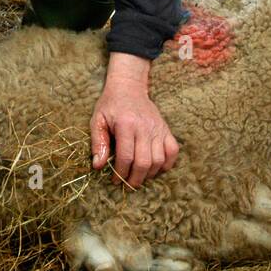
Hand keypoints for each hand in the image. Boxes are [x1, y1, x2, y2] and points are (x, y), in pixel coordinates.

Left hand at [89, 55, 179, 187]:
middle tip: (127, 184)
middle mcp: (145, 127)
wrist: (129, 86)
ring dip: (149, 174)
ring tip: (138, 177)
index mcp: (126, 124)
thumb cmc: (110, 105)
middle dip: (135, 178)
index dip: (120, 173)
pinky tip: (155, 168)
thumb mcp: (97, 120)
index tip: (115, 180)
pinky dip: (166, 164)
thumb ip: (98, 143)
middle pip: (144, 162)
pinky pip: (172, 151)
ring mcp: (158, 128)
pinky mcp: (166, 129)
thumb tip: (98, 166)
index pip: (126, 156)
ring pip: (159, 160)